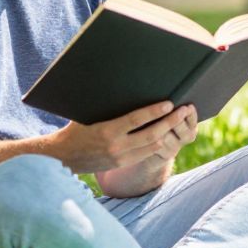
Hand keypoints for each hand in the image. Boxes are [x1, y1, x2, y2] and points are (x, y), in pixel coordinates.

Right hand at [49, 101, 191, 174]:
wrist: (62, 157)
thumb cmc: (75, 129)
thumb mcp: (87, 114)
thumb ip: (106, 105)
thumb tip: (121, 83)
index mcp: (107, 131)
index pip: (136, 120)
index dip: (155, 112)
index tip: (170, 103)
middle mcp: (116, 147)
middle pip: (152, 135)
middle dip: (171, 121)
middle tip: (185, 110)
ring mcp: (121, 158)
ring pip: (154, 146)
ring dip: (170, 133)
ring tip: (182, 120)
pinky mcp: (123, 164)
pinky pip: (147, 154)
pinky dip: (160, 143)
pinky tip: (169, 133)